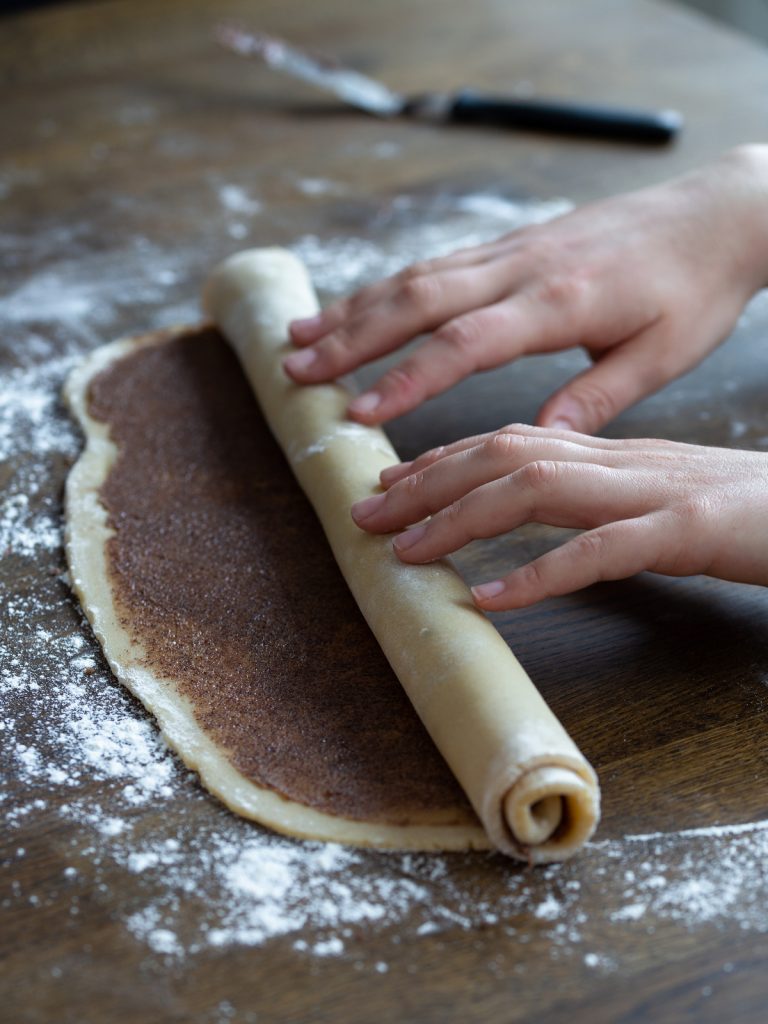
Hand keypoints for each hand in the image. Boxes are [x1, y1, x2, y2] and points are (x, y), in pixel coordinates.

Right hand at [285, 146, 767, 433]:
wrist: (717, 213)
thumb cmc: (696, 288)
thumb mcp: (662, 355)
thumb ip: (594, 396)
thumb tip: (533, 443)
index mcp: (559, 303)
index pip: (465, 343)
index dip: (406, 378)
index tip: (358, 411)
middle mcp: (523, 269)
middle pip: (419, 300)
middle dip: (350, 337)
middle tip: (294, 370)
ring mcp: (512, 250)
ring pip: (416, 276)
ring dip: (353, 308)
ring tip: (297, 336)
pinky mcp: (511, 244)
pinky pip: (436, 263)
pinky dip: (386, 287)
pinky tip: (356, 307)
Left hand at [349, 424, 767, 608]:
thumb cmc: (753, 512)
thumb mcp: (663, 498)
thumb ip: (603, 501)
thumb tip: (542, 516)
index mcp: (614, 454)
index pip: (511, 441)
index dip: (442, 460)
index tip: (389, 483)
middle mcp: (623, 462)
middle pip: (504, 454)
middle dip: (427, 483)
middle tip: (366, 516)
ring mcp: (655, 491)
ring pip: (537, 488)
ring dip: (461, 519)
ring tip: (407, 551)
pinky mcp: (688, 531)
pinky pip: (601, 551)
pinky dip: (538, 572)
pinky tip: (489, 597)